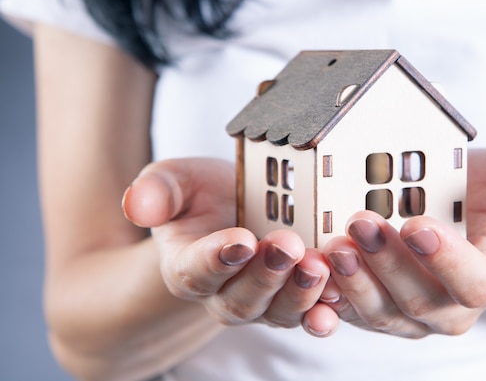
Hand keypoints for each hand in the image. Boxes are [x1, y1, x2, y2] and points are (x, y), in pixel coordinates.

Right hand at [122, 158, 334, 333]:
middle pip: (241, 299)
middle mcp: (223, 293)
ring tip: (318, 266)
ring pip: (277, 311)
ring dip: (299, 293)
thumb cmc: (203, 196)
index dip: (218, 259)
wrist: (234, 207)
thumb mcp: (176, 181)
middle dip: (266, 274)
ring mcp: (262, 300)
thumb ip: (157, 191)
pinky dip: (324, 312)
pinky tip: (338, 301)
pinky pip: (308, 314)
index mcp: (187, 267)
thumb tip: (136, 203)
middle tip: (288, 245)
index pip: (197, 270)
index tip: (241, 240)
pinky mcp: (294, 298)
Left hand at [319, 148, 485, 337]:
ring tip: (331, 246)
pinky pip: (346, 312)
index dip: (447, 259)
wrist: (443, 203)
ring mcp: (405, 312)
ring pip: (380, 312)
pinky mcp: (368, 305)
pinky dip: (326, 299)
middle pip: (420, 300)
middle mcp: (448, 306)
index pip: (474, 282)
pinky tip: (309, 273)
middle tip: (361, 222)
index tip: (418, 224)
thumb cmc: (478, 190)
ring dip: (354, 281)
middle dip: (388, 263)